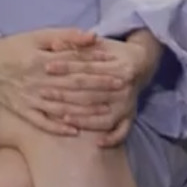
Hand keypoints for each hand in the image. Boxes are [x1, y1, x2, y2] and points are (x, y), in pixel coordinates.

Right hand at [0, 27, 130, 139]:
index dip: (98, 67)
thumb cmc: (14, 47)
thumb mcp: (38, 35)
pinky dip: (57, 127)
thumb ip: (66, 35)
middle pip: (72, 86)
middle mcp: (35, 81)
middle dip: (98, 88)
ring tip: (106, 111)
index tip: (118, 69)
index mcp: (40, 60)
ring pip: (60, 107)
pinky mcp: (21, 111)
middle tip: (120, 89)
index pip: (75, 65)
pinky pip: (41, 122)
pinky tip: (75, 131)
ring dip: (84, 110)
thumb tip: (93, 36)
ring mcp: (28, 98)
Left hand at [41, 32, 164, 146]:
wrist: (142, 62)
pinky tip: (97, 143)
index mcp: (119, 67)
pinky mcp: (131, 116)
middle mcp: (125, 87)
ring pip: (102, 115)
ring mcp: (128, 104)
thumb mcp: (99, 44)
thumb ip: (78, 44)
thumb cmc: (115, 52)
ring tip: (60, 116)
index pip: (87, 69)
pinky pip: (121, 131)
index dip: (66, 67)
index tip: (47, 67)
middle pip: (91, 93)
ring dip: (81, 118)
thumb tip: (55, 44)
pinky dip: (111, 138)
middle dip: (66, 94)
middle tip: (44, 93)